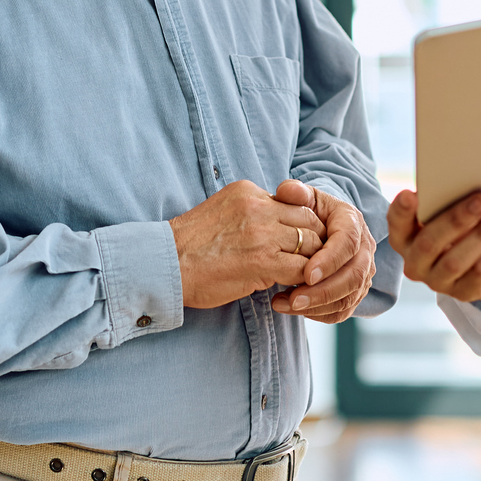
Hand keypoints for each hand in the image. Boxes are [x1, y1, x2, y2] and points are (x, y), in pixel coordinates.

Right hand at [171, 180, 326, 309]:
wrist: (166, 264)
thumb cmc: (191, 245)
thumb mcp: (223, 211)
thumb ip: (253, 212)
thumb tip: (278, 227)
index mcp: (248, 191)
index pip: (295, 202)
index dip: (302, 225)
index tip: (299, 242)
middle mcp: (259, 206)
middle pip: (309, 220)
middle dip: (315, 241)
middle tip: (312, 261)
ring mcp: (263, 233)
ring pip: (310, 243)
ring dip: (312, 262)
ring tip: (304, 278)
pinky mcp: (264, 261)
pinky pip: (302, 269)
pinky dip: (303, 280)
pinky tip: (294, 289)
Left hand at [271, 180, 375, 322]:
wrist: (321, 226)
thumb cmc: (310, 211)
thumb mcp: (303, 197)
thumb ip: (294, 192)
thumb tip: (288, 191)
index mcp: (352, 222)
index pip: (348, 243)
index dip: (330, 260)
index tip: (307, 274)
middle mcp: (364, 249)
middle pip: (353, 276)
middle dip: (323, 291)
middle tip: (293, 299)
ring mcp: (363, 273)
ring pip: (349, 297)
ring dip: (318, 306)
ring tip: (285, 304)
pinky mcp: (355, 291)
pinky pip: (343, 310)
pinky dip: (320, 315)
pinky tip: (295, 310)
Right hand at [387, 189, 480, 301]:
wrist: (475, 261)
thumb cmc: (455, 227)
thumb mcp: (444, 214)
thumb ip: (444, 202)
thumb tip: (469, 187)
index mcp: (403, 238)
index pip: (396, 224)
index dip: (401, 211)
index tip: (410, 194)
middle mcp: (414, 263)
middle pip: (430, 243)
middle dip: (457, 220)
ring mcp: (437, 282)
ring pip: (458, 260)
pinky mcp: (463, 293)